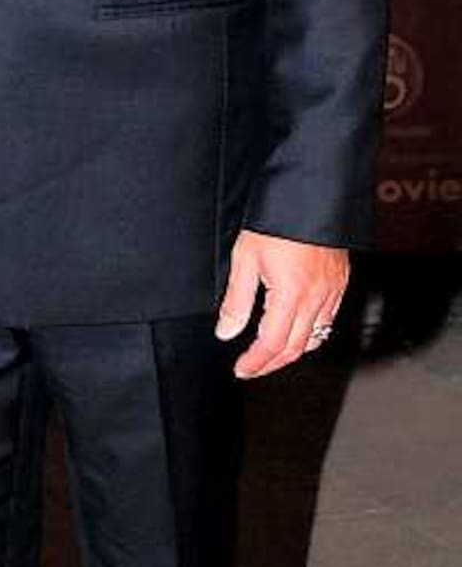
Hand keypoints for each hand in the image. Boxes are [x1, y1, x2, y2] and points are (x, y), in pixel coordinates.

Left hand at [215, 229, 348, 378]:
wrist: (309, 197)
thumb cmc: (276, 221)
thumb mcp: (245, 258)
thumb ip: (236, 300)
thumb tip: (226, 331)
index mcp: (291, 293)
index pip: (272, 343)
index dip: (255, 362)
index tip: (241, 369)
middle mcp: (316, 297)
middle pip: (295, 348)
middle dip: (271, 364)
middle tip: (252, 368)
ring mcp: (332, 291)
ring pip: (315, 338)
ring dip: (291, 352)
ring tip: (270, 354)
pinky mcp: (340, 283)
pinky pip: (328, 321)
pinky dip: (311, 334)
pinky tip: (296, 330)